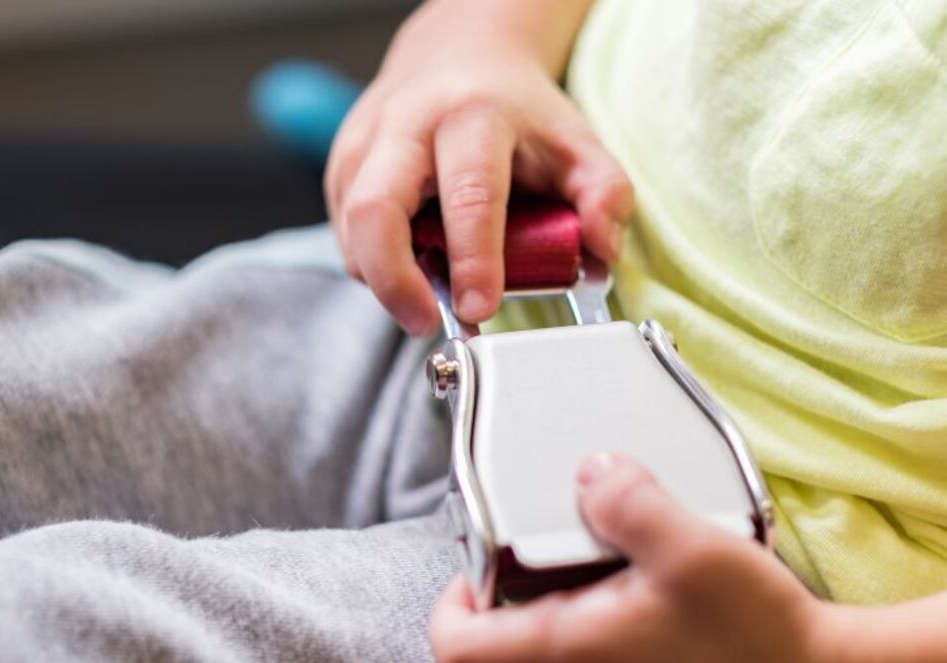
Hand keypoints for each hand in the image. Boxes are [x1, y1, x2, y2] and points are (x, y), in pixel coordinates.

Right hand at [324, 1, 632, 334]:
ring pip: (352, 230)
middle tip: (426, 322)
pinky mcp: (341, 165)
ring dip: (384, 278)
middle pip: (375, 211)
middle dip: (394, 281)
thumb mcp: (577, 143)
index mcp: (472, 118)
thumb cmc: (517, 112)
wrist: (461, 57)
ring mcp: (364, 144)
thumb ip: (605, 195)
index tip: (479, 309)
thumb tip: (602, 251)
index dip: (472, 260)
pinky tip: (411, 262)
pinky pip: (346, 231)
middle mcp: (407, 125)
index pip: (467, 196)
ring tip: (428, 293)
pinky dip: (374, 262)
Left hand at [429, 454, 857, 662]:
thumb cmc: (765, 640)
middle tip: (567, 570)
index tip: (480, 570)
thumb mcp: (693, 546)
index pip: (455, 649)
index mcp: (566, 661)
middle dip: (517, 615)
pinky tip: (655, 652)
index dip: (452, 605)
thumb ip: (628, 499)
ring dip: (563, 649)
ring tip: (620, 606)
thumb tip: (589, 473)